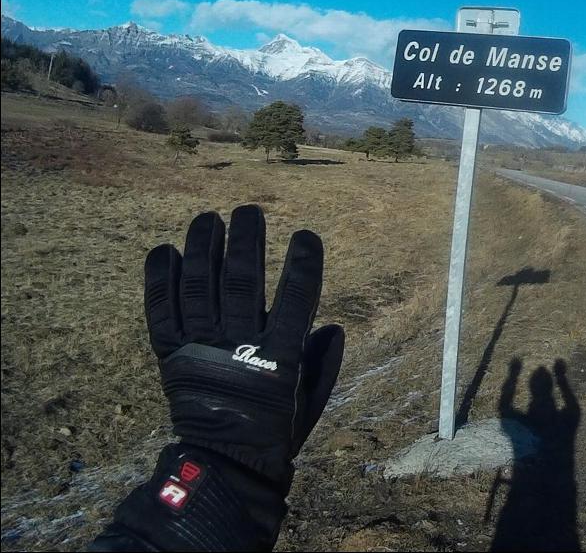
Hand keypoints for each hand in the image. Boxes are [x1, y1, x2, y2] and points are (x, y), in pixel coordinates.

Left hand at [145, 204, 343, 483]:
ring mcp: (200, 350)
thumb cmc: (275, 429)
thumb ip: (324, 362)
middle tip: (250, 212)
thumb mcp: (310, 400)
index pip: (295, 300)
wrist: (224, 465)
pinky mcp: (171, 357)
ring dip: (202, 249)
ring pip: (198, 288)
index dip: (303, 264)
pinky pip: (161, 312)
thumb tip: (332, 326)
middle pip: (241, 283)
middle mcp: (237, 348)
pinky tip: (165, 251)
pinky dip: (160, 280)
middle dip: (245, 241)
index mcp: (279, 360)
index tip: (307, 235)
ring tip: (208, 219)